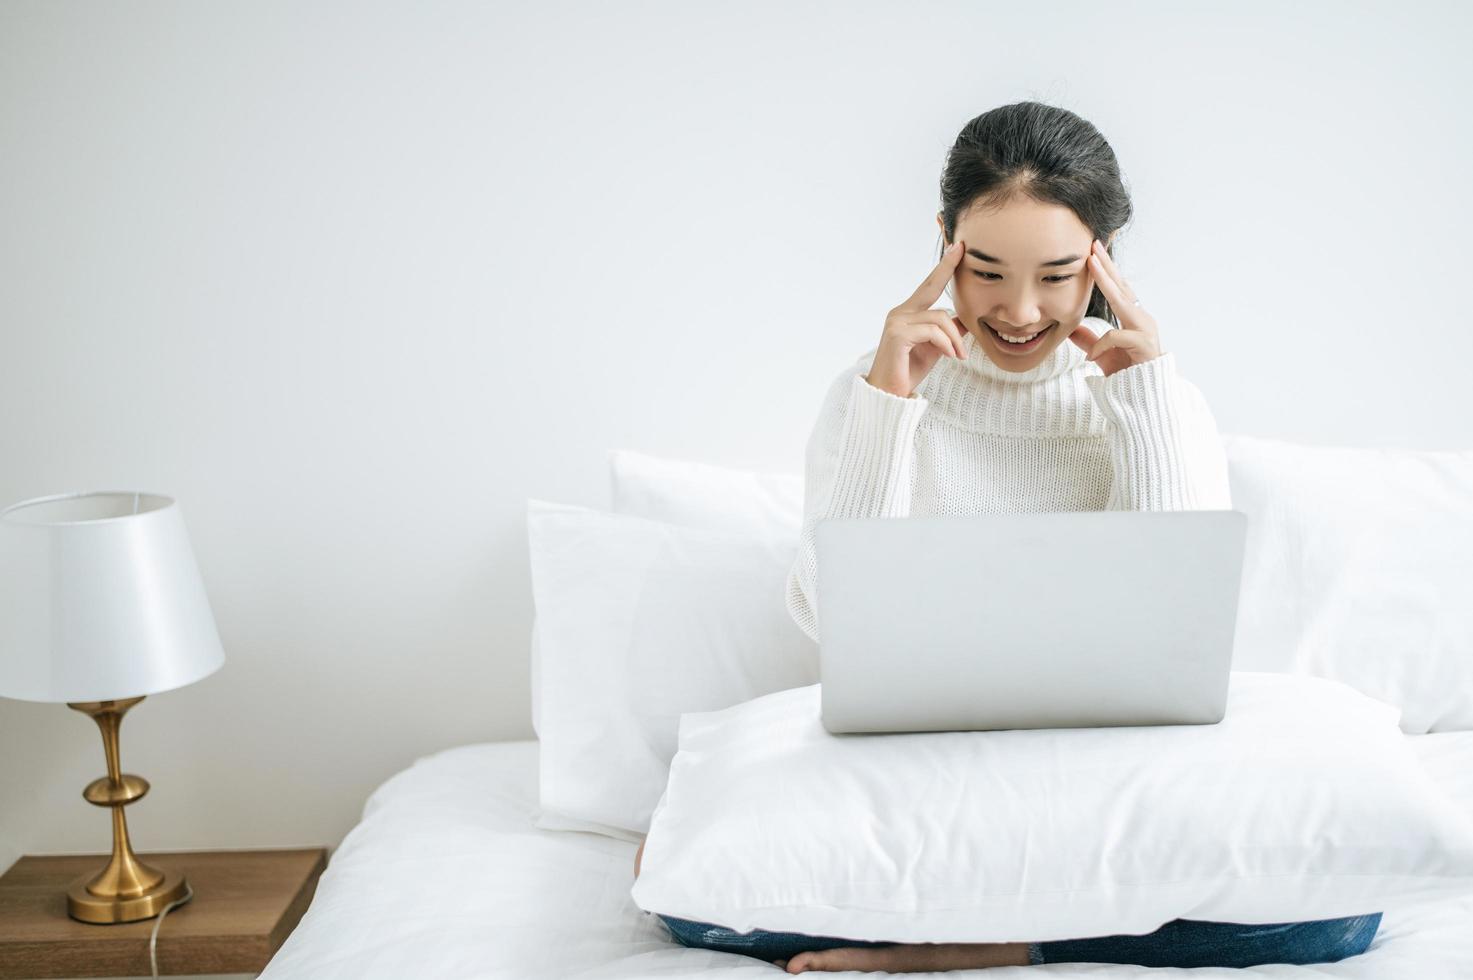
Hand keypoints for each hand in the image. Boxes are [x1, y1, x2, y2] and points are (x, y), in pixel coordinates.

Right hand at [866, 240, 969, 398]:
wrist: (889, 395)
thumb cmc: (909, 371)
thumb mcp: (936, 348)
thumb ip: (949, 331)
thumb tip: (967, 318)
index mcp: (907, 313)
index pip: (929, 287)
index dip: (943, 268)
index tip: (957, 249)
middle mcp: (899, 312)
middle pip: (931, 287)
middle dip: (946, 267)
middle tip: (962, 249)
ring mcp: (896, 321)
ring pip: (940, 318)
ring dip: (955, 339)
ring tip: (959, 356)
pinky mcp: (897, 334)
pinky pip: (933, 331)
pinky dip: (946, 344)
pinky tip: (950, 356)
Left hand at [1067, 239, 1163, 376]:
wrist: (1144, 398)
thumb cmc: (1127, 374)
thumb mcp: (1102, 355)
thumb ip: (1089, 341)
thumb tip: (1071, 329)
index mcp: (1132, 318)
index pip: (1118, 290)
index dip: (1106, 271)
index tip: (1093, 253)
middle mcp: (1141, 319)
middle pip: (1122, 286)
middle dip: (1107, 265)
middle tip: (1093, 245)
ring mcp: (1145, 329)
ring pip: (1122, 301)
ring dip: (1107, 282)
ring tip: (1092, 266)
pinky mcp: (1145, 344)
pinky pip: (1117, 336)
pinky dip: (1100, 345)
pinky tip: (1090, 358)